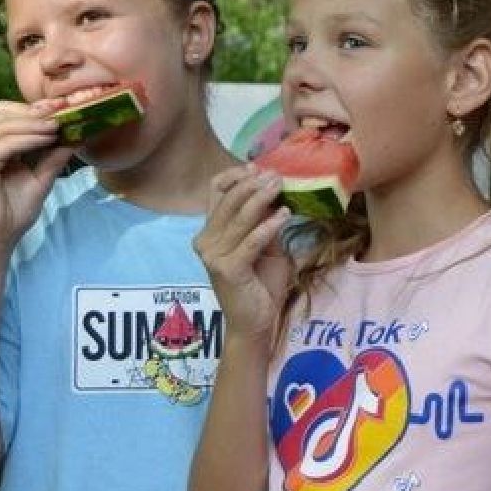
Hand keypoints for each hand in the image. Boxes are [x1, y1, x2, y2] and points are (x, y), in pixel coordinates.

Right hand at [0, 98, 75, 249]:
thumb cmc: (14, 211)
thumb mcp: (42, 179)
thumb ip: (54, 158)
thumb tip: (76, 138)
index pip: (12, 115)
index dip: (38, 109)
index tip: (66, 106)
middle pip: (3, 111)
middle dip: (34, 109)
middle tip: (63, 110)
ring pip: (4, 124)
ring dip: (34, 122)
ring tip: (58, 126)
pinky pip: (3, 143)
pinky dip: (27, 138)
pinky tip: (47, 139)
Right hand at [194, 166, 292, 341]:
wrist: (256, 323)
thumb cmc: (261, 285)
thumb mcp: (266, 247)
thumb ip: (265, 224)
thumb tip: (277, 195)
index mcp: (211, 232)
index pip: (215, 194)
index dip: (234, 177)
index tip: (256, 167)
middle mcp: (206, 241)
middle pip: (228, 202)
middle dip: (253, 184)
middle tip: (275, 175)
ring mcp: (214, 256)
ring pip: (238, 218)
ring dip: (261, 199)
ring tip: (280, 186)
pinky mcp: (228, 269)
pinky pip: (250, 241)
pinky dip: (268, 226)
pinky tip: (284, 215)